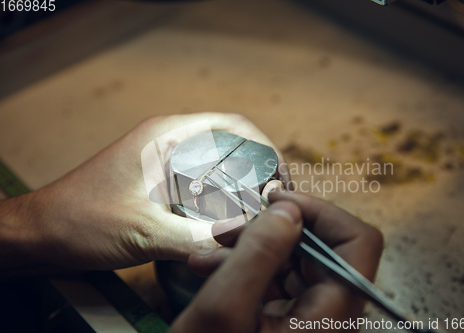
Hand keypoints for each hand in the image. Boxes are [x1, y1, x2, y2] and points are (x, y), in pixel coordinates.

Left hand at [0, 113, 289, 270]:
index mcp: (167, 136)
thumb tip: (245, 240)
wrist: (41, 232)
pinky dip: (223, 196)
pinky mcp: (160, 181)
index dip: (265, 148)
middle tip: (275, 202)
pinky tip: (229, 220)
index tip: (280, 179)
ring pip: (219, 163)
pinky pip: (203, 181)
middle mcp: (169, 141)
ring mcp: (165, 160)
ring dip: (242, 183)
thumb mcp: (143, 233)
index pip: (233, 125)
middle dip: (259, 169)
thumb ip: (196, 238)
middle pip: (232, 143)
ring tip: (259, 212)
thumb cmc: (81, 222)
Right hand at [170, 191, 382, 332]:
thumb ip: (258, 254)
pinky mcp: (290, 321)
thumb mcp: (223, 311)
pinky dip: (249, 266)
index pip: (359, 244)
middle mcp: (330, 318)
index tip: (279, 202)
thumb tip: (288, 211)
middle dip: (275, 228)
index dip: (322, 213)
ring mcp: (311, 320)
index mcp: (330, 319)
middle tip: (233, 224)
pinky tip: (214, 266)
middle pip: (324, 248)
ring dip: (255, 246)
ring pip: (298, 261)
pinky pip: (280, 280)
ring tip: (213, 248)